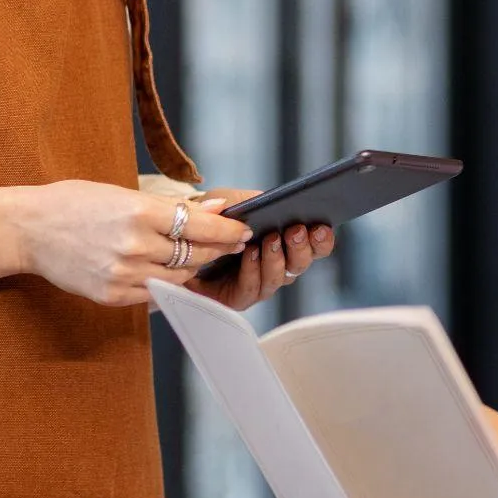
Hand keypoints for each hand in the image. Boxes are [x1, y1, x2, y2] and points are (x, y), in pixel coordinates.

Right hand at [0, 181, 250, 305]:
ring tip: (200, 257)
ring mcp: (123, 273)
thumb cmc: (74, 203)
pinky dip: (165, 284)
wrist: (27, 228)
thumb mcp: (122, 194)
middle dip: (217, 250)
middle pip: (195, 254)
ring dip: (193, 268)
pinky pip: (153, 294)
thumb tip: (213, 209)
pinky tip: (168, 273)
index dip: (228, 231)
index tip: (243, 230)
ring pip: (178, 277)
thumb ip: (167, 207)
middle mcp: (135, 245)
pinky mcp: (112, 295)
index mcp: (139, 212)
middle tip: (232, 244)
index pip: (201, 226)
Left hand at [181, 189, 335, 310]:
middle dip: (302, 248)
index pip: (313, 246)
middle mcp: (274, 265)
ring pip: (279, 279)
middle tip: (297, 231)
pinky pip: (251, 289)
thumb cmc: (206, 222)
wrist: (175, 245)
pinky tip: (251, 253)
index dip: (322, 239)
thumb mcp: (225, 202)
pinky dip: (253, 271)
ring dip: (277, 259)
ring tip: (272, 239)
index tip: (322, 226)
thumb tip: (265, 199)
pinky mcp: (236, 298)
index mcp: (282, 242)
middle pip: (301, 265)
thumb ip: (245, 199)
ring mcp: (257, 283)